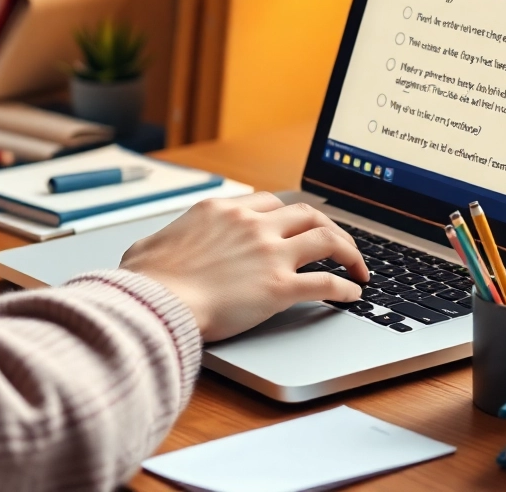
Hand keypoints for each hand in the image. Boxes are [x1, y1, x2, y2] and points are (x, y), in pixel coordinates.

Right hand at [119, 192, 370, 341]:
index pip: (269, 202)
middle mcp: (250, 225)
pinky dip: (345, 288)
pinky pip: (325, 282)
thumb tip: (148, 252)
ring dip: (348, 252)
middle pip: (306, 213)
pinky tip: (351, 296)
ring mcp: (268, 253)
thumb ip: (161, 243)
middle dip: (328, 227)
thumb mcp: (148, 247)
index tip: (297, 227)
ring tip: (358, 267)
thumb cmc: (147, 281)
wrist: (155, 303)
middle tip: (338, 244)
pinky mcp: (279, 287)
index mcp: (220, 210)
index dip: (289, 216)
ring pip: (326, 239)